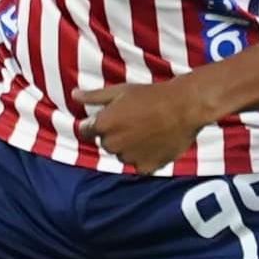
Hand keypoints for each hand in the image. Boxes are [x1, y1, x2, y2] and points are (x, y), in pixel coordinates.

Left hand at [75, 76, 210, 172]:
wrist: (185, 107)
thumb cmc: (152, 95)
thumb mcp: (120, 91)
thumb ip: (94, 97)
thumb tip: (73, 95)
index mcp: (103, 125)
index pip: (85, 131)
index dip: (96, 123)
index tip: (112, 117)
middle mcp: (112, 144)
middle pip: (105, 143)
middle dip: (115, 134)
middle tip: (135, 120)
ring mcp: (129, 158)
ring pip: (122, 154)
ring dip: (130, 147)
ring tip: (148, 130)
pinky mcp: (146, 167)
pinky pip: (139, 165)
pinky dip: (145, 157)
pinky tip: (156, 142)